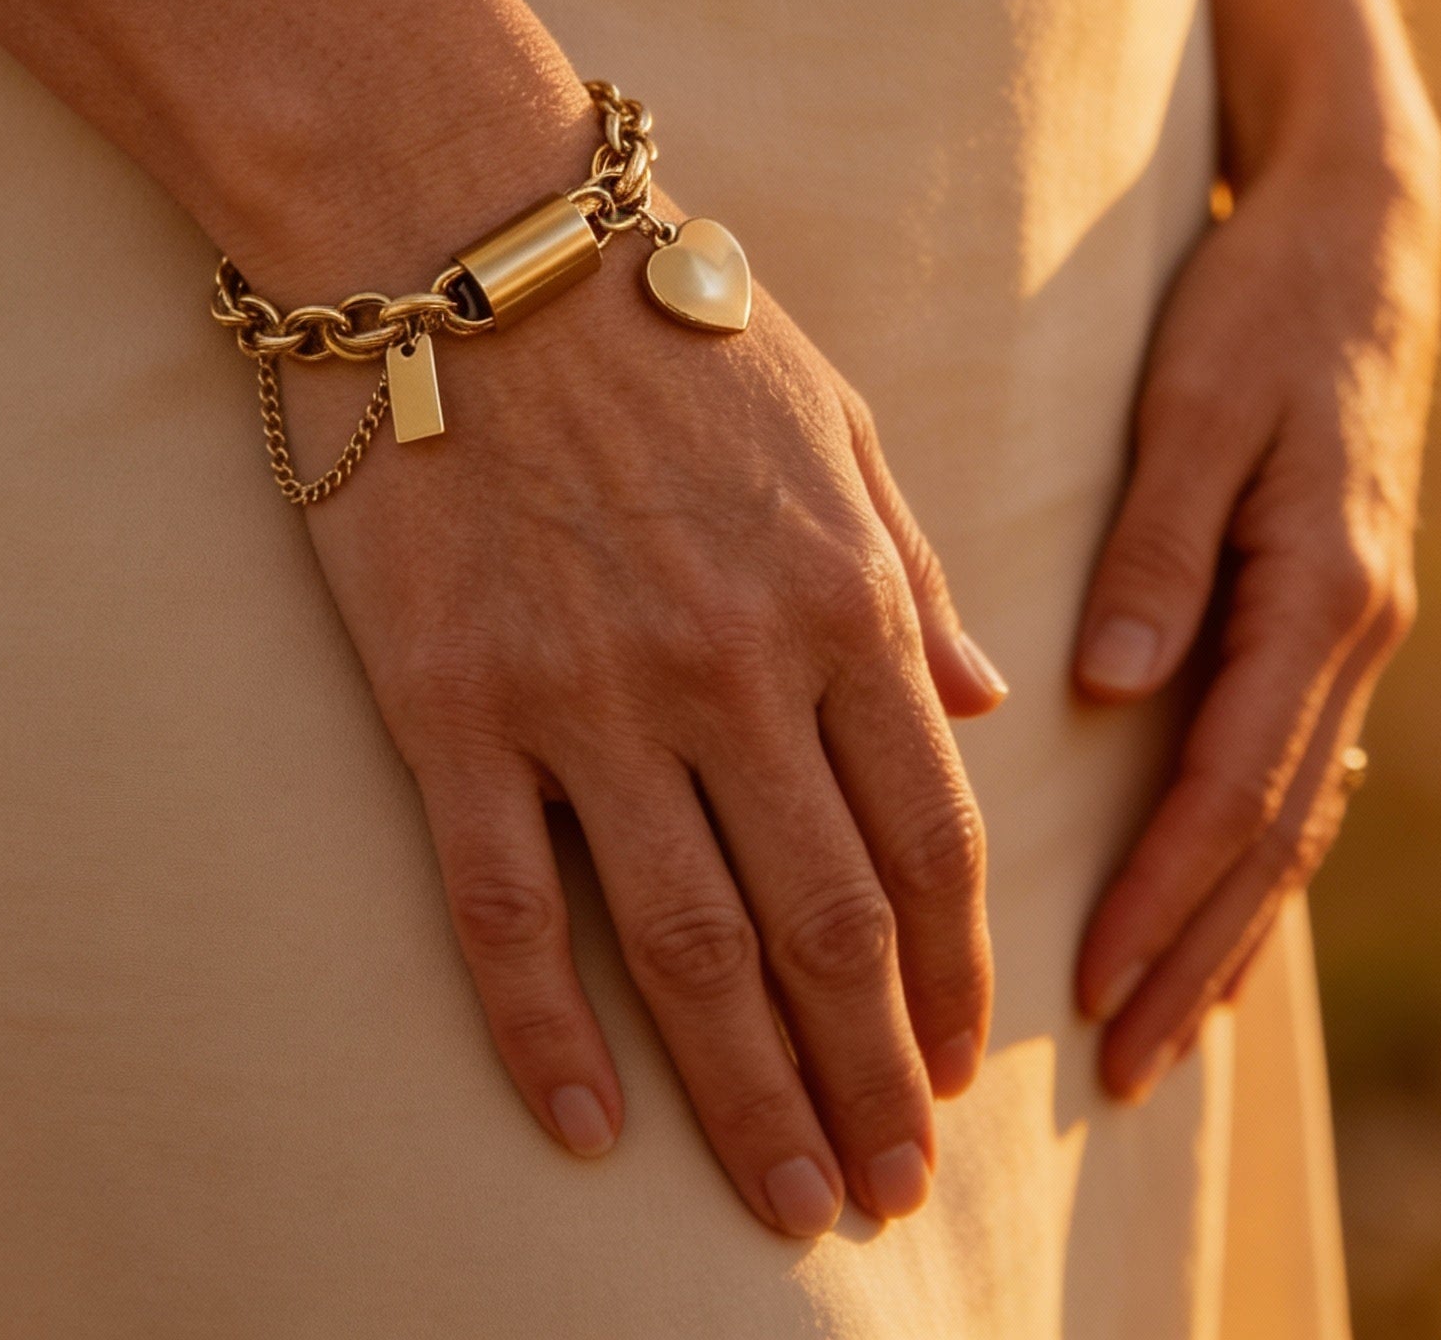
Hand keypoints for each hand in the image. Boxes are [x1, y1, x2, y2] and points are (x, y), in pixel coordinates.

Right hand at [285, 232, 1007, 1235]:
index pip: (928, 836)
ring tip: (786, 1201)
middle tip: (886, 1195)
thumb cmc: (657, 317)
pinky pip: (506, 910)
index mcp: (838, 593)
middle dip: (874, 1079)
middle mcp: (732, 666)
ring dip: (749, 1095)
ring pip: (689, 947)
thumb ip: (912, 571)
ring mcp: (588, 696)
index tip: (960, 1069)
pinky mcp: (453, 707)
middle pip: (828, 925)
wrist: (458, 240)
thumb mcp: (834, 418)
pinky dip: (547, 1035)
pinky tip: (587, 1129)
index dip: (953, 975)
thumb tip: (987, 700)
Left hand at [1071, 131, 1440, 1097]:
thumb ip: (1159, 546)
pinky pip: (1298, 762)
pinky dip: (1259, 849)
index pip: (1234, 786)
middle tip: (1122, 1070)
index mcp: (1318, 592)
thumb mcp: (1199, 407)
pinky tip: (1224, 901)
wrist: (1358, 234)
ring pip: (1293, 814)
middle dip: (1196, 956)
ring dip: (1230, 926)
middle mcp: (1348, 631)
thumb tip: (1115, 688)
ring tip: (1167, 1029)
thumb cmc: (1261, 307)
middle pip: (1272, 833)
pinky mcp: (1328, 609)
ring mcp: (1350, 628)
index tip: (1089, 989)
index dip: (1162, 895)